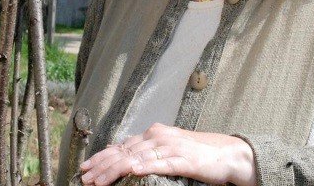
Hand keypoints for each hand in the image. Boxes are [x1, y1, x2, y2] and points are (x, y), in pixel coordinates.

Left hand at [79, 123, 256, 185]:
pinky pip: (161, 163)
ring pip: (136, 158)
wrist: (228, 153)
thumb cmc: (197, 154)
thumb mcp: (168, 149)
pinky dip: (145, 166)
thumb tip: (122, 155)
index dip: (101, 157)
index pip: (121, 146)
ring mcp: (171, 147)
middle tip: (85, 178)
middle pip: (124, 152)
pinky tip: (132, 171)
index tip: (85, 167)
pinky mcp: (184, 159)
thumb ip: (146, 150)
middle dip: (101, 166)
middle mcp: (159, 136)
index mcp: (153, 134)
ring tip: (99, 180)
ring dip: (115, 170)